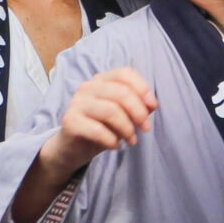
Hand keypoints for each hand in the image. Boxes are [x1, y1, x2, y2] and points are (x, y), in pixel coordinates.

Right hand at [42, 68, 158, 179]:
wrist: (72, 149)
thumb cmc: (101, 128)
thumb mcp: (123, 115)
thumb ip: (138, 105)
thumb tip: (152, 104)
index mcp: (101, 80)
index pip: (125, 73)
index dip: (142, 88)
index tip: (153, 106)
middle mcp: (87, 87)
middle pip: (121, 92)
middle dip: (139, 112)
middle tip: (146, 129)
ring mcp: (77, 103)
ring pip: (111, 111)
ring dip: (127, 129)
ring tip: (132, 140)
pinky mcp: (70, 121)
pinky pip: (98, 130)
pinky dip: (112, 140)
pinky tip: (115, 146)